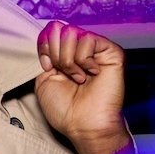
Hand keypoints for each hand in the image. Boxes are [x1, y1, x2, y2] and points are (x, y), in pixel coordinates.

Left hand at [34, 21, 129, 153]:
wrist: (82, 125)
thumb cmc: (64, 109)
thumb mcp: (43, 79)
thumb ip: (44, 55)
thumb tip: (48, 35)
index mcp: (65, 53)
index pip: (50, 29)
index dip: (43, 45)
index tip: (46, 66)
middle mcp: (80, 48)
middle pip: (58, 28)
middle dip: (54, 53)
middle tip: (64, 73)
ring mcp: (96, 49)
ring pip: (71, 33)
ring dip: (68, 59)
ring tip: (78, 77)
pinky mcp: (111, 51)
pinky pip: (88, 39)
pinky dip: (83, 60)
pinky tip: (91, 74)